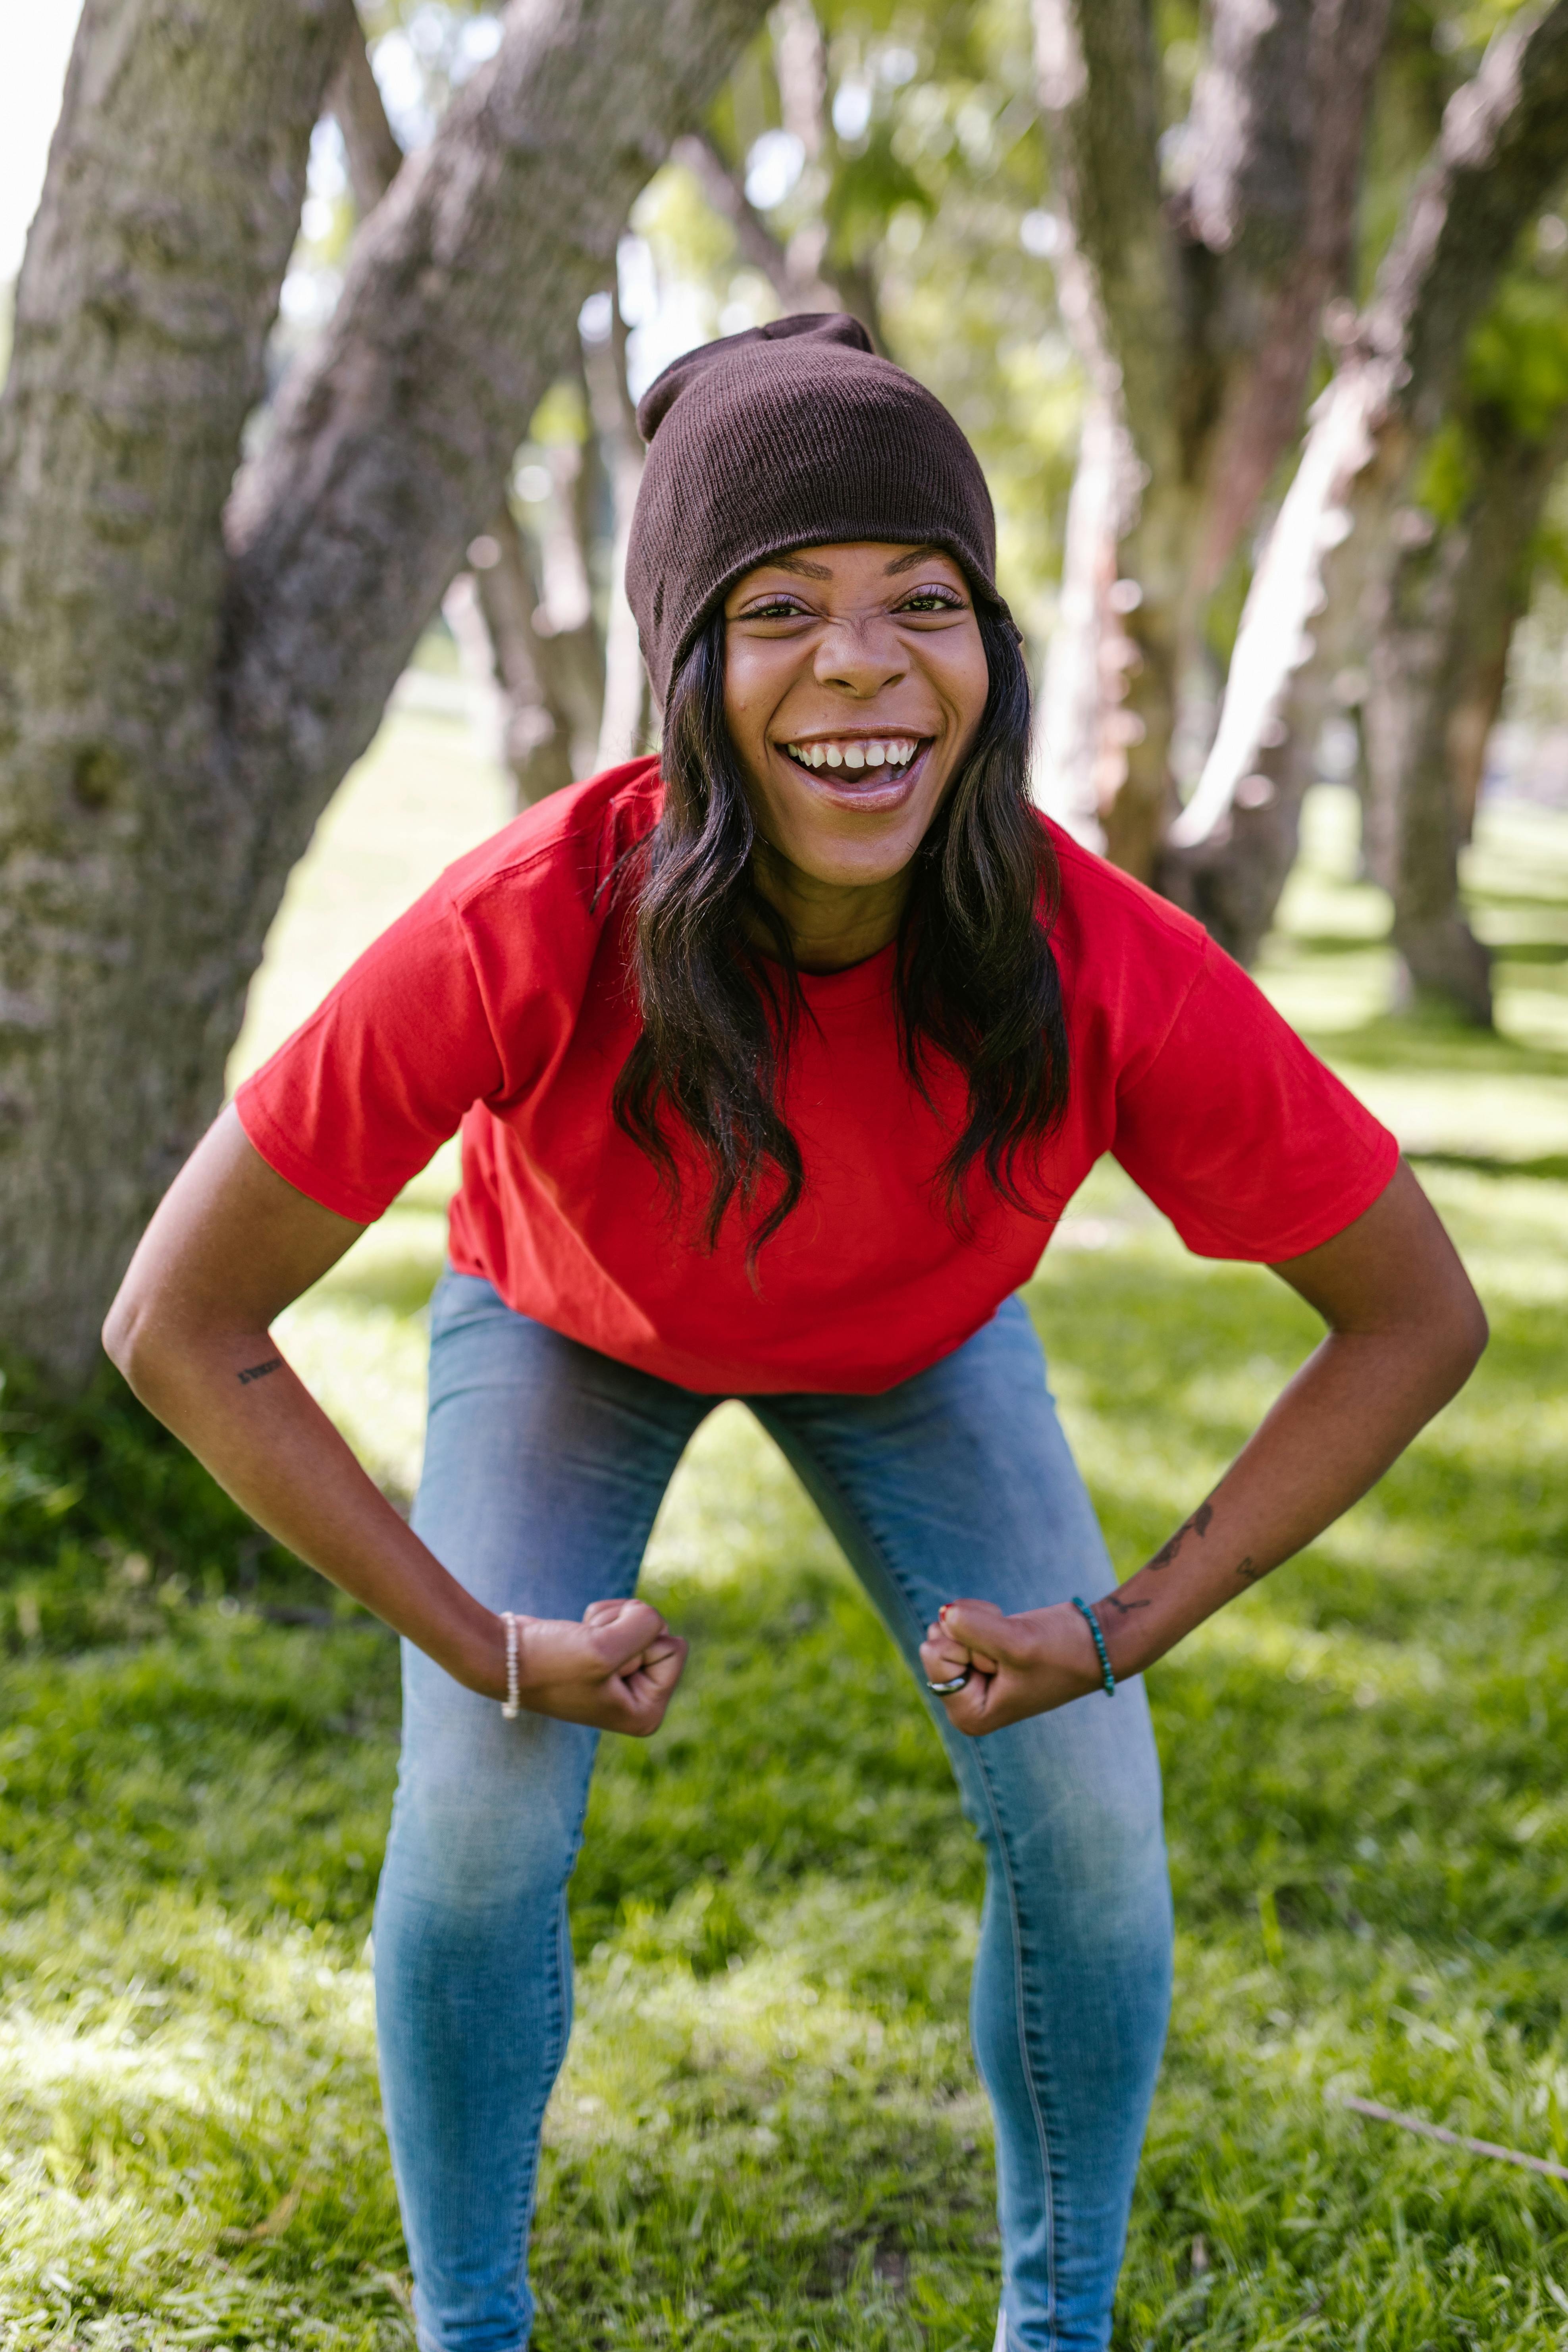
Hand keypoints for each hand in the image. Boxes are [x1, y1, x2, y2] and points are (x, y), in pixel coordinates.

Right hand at [506, 1597, 687, 1735]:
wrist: (503, 1656)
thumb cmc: (551, 1661)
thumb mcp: (604, 1649)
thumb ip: (646, 1626)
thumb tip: (653, 1616)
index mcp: (647, 1714)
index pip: (674, 1648)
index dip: (636, 1645)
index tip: (600, 1665)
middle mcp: (639, 1700)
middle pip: (662, 1632)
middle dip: (625, 1628)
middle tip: (588, 1650)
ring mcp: (624, 1678)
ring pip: (643, 1621)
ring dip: (610, 1619)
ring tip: (580, 1642)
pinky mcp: (608, 1656)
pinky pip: (625, 1616)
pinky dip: (601, 1615)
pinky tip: (577, 1634)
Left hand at [918, 1598, 1101, 1735]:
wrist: (1094, 1640)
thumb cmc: (1062, 1651)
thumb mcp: (1017, 1642)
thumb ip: (973, 1628)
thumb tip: (944, 1612)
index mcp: (968, 1715)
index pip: (934, 1653)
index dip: (971, 1646)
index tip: (1006, 1661)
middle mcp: (962, 1699)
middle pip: (935, 1638)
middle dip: (973, 1632)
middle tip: (1011, 1651)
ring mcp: (966, 1675)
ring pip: (944, 1625)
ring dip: (979, 1620)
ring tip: (1012, 1640)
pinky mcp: (974, 1652)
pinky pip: (956, 1617)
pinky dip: (982, 1613)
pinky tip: (1007, 1630)